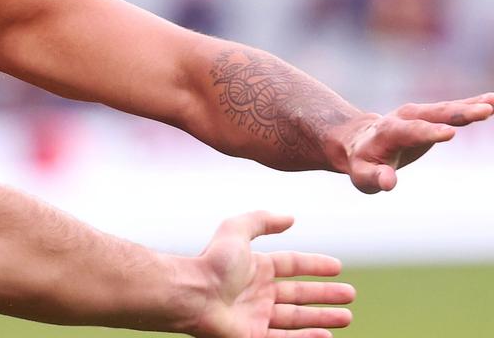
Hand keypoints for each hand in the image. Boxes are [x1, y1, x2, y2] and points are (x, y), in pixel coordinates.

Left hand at [194, 212, 353, 337]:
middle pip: (299, 293)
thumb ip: (261, 220)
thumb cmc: (212, 263)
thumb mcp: (235, 231)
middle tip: (350, 295)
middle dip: (325, 294)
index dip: (314, 265)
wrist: (193, 295)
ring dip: (322, 317)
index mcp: (255, 267)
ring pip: (297, 318)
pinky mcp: (254, 337)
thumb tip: (289, 217)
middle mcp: (257, 292)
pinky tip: (326, 335)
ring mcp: (257, 316)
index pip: (291, 265)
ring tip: (346, 317)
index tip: (337, 267)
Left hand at [344, 93, 493, 192]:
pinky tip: (492, 101)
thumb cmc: (362, 162)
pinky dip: (471, 104)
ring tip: (492, 104)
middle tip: (485, 110)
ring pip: (445, 108)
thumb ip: (375, 177)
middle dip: (458, 112)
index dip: (429, 132)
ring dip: (470, 106)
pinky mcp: (430, 115)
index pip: (410, 131)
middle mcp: (405, 117)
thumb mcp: (363, 175)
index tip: (451, 133)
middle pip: (433, 114)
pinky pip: (452, 108)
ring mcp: (418, 113)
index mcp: (388, 133)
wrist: (359, 141)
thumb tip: (388, 182)